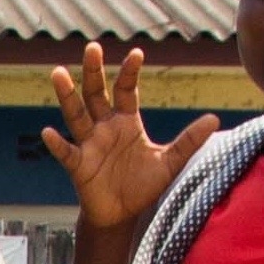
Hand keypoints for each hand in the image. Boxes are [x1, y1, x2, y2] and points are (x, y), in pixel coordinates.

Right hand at [41, 45, 222, 232]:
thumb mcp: (170, 162)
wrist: (122, 216)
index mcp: (126, 122)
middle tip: (92, 47)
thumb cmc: (142, 186)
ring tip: (58, 72)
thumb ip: (189, 140)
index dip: (130, 72)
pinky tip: (49, 132)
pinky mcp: (79, 166)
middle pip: (97, 93)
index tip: (136, 54)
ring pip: (76, 115)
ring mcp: (90, 144)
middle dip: (94, 71)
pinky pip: (66, 152)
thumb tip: (214, 118)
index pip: (127, 90)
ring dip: (67, 95)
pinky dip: (57, 144)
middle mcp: (105, 127)